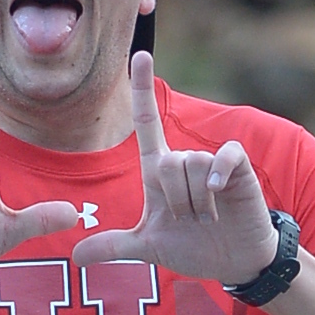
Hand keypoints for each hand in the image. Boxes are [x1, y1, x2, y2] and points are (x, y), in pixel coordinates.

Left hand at [75, 56, 281, 286]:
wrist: (235, 261)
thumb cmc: (194, 247)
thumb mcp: (148, 248)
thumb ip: (114, 246)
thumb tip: (76, 256)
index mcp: (159, 170)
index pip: (146, 121)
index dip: (141, 88)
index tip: (139, 54)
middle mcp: (184, 160)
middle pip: (166, 162)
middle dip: (174, 201)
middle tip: (188, 221)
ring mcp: (212, 162)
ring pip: (191, 165)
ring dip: (196, 201)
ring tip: (207, 217)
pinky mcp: (238, 167)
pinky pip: (222, 157)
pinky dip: (218, 174)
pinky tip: (218, 192)